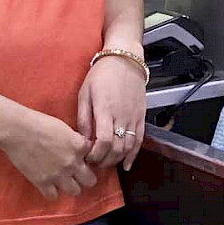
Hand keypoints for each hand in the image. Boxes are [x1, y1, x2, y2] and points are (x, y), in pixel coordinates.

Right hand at [0, 106, 96, 198]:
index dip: (87, 157)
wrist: (17, 130)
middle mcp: (72, 163)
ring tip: (65, 180)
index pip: (94, 157)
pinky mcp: (42, 183)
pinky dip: (52, 191)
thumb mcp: (64, 128)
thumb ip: (75, 140)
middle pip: (90, 180)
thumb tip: (79, 147)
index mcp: (78, 146)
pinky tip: (49, 184)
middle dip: (86, 177)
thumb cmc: (39, 122)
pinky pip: (53, 196)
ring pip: (75, 191)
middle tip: (79, 174)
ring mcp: (58, 175)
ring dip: (71, 186)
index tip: (82, 158)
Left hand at [78, 55, 146, 171]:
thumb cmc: (101, 75)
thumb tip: (82, 140)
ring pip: (128, 147)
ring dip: (116, 159)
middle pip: (116, 148)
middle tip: (93, 163)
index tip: (86, 157)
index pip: (103, 141)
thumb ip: (84, 118)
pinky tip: (126, 165)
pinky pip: (140, 140)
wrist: (125, 60)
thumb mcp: (85, 93)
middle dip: (104, 161)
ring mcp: (133, 117)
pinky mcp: (141, 116)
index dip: (95, 154)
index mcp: (105, 109)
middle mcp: (121, 115)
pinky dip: (133, 155)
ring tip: (105, 162)